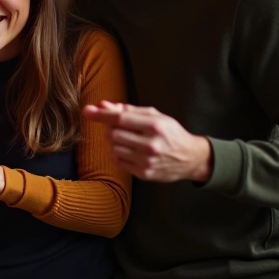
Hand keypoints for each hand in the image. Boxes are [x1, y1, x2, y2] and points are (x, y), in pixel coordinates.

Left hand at [83, 101, 212, 182]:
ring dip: (114, 142)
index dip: (101, 114)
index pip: (120, 118)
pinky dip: (118, 154)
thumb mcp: (155, 116)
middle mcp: (151, 144)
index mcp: (155, 126)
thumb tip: (102, 105)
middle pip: (113, 134)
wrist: (191, 158)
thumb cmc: (170, 133)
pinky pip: (118, 161)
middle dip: (110, 129)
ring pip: (113, 148)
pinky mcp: (144, 173)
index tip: (87, 110)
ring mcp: (147, 161)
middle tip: (117, 128)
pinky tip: (129, 151)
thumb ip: (128, 110)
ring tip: (127, 139)